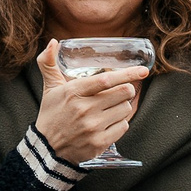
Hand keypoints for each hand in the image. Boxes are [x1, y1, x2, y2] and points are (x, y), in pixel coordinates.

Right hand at [34, 41, 146, 166]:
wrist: (47, 148)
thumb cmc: (51, 114)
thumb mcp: (49, 88)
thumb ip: (49, 63)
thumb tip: (53, 42)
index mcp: (74, 92)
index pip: (106, 80)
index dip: (127, 74)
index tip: (143, 70)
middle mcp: (84, 109)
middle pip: (123, 93)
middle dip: (127, 90)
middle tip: (121, 92)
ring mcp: (93, 127)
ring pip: (125, 109)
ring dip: (123, 107)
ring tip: (110, 109)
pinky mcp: (100, 142)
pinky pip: (123, 127)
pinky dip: (120, 123)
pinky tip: (109, 123)